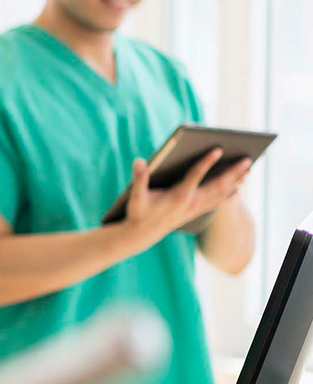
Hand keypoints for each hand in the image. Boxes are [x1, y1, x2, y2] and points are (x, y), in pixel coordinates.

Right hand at [124, 148, 250, 244]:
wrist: (143, 234)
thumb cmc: (139, 212)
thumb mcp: (135, 196)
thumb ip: (138, 178)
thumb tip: (138, 161)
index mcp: (178, 196)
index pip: (195, 175)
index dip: (207, 162)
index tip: (218, 150)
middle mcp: (191, 203)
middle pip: (218, 186)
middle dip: (233, 172)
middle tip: (247, 159)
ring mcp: (196, 209)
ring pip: (221, 194)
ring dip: (235, 182)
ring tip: (247, 170)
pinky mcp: (196, 212)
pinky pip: (217, 202)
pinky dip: (228, 194)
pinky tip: (236, 188)